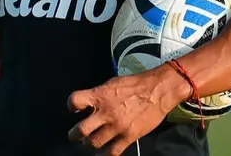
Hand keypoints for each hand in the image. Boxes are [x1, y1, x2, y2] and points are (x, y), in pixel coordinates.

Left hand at [67, 64, 191, 154]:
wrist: (158, 90)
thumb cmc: (135, 84)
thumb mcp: (112, 83)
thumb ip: (99, 94)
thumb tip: (88, 105)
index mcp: (100, 95)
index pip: (74, 101)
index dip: (72, 106)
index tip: (75, 110)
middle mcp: (106, 112)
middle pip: (80, 130)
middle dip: (74, 134)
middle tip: (75, 135)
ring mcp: (117, 126)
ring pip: (94, 143)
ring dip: (89, 144)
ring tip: (91, 142)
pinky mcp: (129, 137)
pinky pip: (112, 152)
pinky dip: (106, 154)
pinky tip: (105, 152)